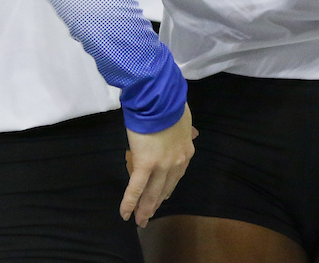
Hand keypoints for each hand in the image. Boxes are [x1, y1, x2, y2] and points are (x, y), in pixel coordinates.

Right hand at [122, 105, 196, 226]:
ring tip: (140, 220)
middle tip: (149, 215)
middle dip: (157, 203)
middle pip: (165, 188)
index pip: (177, 176)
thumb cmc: (170, 105)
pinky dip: (130, 202)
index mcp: (186, 152)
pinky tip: (125, 214)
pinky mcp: (145, 164)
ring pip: (152, 193)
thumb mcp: (185, 118)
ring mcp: (161, 165)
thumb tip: (193, 134)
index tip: (162, 197)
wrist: (160, 98)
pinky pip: (136, 188)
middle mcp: (176, 163)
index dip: (168, 188)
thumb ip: (187, 130)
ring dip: (145, 209)